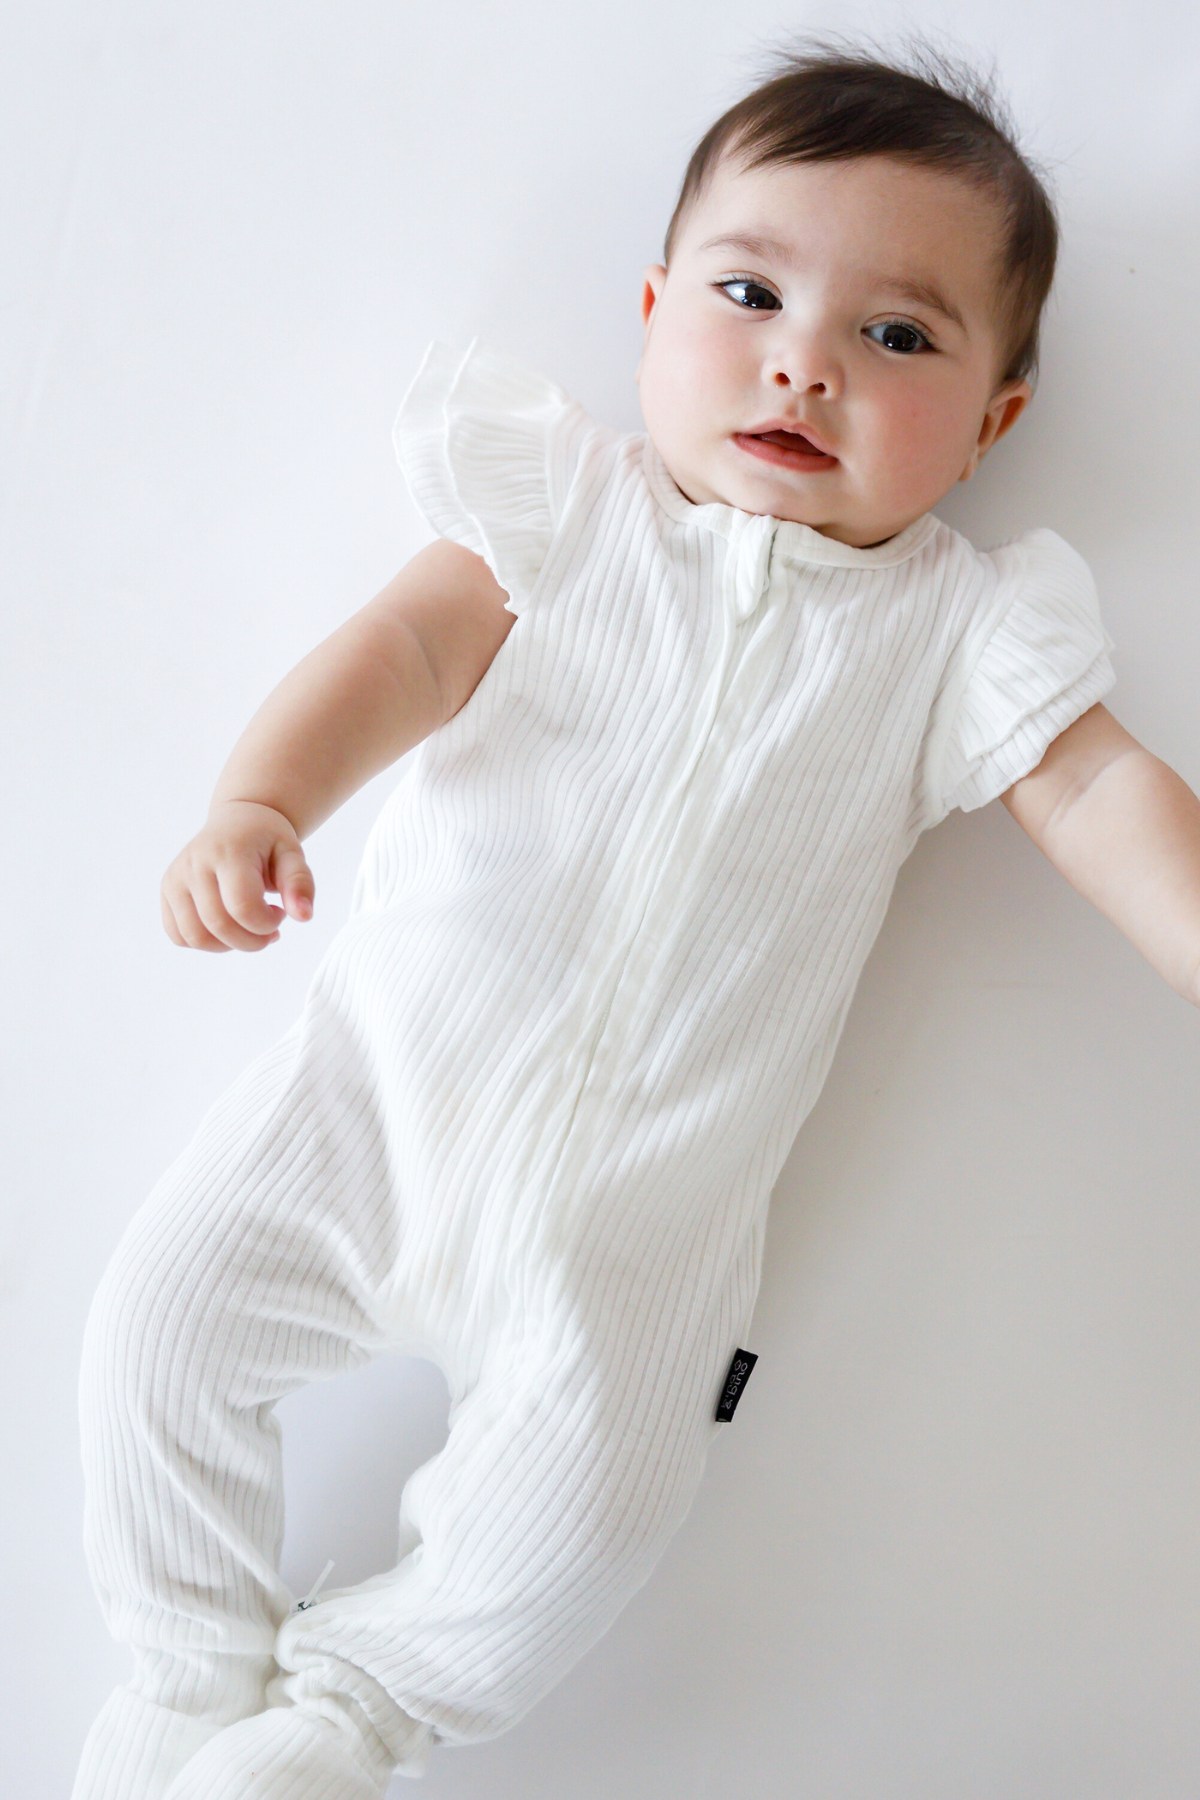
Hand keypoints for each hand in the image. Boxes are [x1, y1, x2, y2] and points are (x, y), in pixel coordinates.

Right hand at [161, 800, 314, 951]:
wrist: (237, 821)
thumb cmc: (266, 839)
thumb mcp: (292, 854)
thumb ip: (300, 883)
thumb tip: (304, 916)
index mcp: (229, 852)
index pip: (243, 907)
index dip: (266, 924)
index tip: (279, 913)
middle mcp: (195, 864)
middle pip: (219, 926)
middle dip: (252, 940)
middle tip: (268, 928)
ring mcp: (176, 878)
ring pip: (195, 937)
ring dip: (228, 945)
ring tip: (247, 929)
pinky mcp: (167, 891)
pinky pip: (179, 936)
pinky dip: (206, 942)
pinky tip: (227, 927)